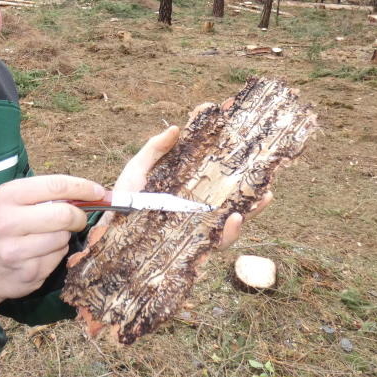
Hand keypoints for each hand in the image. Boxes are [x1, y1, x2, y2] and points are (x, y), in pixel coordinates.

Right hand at [0, 175, 104, 317]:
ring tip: (43, 240)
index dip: (83, 187)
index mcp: (6, 196)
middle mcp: (8, 221)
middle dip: (78, 217)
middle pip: (64, 214)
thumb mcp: (8, 204)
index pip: (55, 185)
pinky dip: (55, 255)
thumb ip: (41, 197)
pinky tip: (37, 256)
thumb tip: (85, 192)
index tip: (99, 192)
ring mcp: (17, 249)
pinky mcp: (27, 272)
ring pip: (63, 238)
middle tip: (77, 220)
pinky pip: (58, 258)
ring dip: (63, 238)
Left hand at [102, 125, 272, 249]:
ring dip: (251, 210)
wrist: (106, 232)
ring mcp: (195, 228)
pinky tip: (235, 219)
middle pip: (232, 198)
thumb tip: (176, 127)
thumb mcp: (138, 170)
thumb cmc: (122, 199)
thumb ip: (155, 149)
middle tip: (270, 175)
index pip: (215, 174)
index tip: (252, 153)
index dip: (234, 162)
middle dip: (254, 189)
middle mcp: (196, 208)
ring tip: (263, 197)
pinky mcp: (192, 248)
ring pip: (232, 220)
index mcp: (187, 188)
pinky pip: (217, 243)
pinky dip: (229, 233)